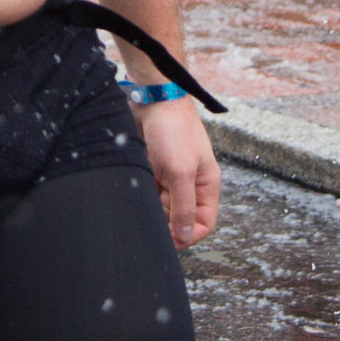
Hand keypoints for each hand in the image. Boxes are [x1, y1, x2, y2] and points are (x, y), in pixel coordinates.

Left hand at [140, 101, 221, 246]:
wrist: (152, 99)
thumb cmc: (174, 130)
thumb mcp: (181, 172)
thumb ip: (183, 206)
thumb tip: (184, 237)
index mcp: (206, 185)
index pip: (203, 223)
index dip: (188, 236)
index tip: (168, 241)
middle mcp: (190, 183)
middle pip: (181, 218)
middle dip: (167, 226)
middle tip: (149, 228)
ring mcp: (170, 176)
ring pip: (163, 208)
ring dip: (153, 212)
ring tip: (141, 209)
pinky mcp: (153, 170)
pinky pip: (149, 194)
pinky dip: (142, 198)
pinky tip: (134, 196)